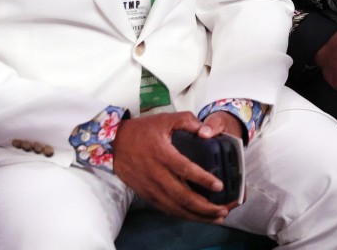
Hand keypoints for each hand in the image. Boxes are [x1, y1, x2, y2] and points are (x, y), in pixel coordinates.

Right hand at [112, 111, 235, 223]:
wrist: (113, 144)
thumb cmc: (141, 131)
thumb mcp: (164, 119)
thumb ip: (187, 121)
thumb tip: (206, 129)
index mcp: (162, 153)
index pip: (184, 169)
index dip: (202, 179)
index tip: (218, 185)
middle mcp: (155, 173)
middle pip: (182, 196)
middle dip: (204, 207)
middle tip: (222, 210)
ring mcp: (150, 187)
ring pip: (175, 207)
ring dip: (196, 215)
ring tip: (215, 218)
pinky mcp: (146, 194)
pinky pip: (166, 209)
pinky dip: (182, 215)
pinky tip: (195, 216)